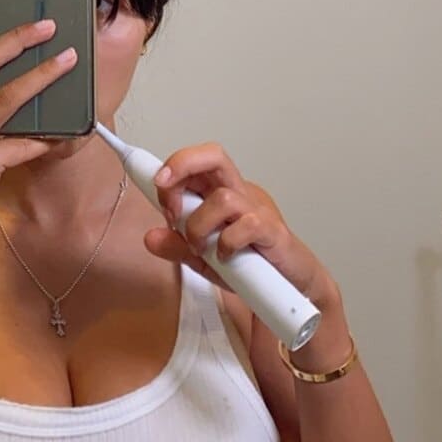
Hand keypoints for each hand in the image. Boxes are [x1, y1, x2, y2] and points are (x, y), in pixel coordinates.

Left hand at [145, 141, 332, 300]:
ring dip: (199, 226)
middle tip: (170, 202)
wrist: (291, 286)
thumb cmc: (250, 265)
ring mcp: (257, 210)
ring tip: (200, 247)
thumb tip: (150, 237)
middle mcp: (239, 194)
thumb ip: (177, 247)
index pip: (197, 163)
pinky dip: (228, 242)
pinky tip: (226, 257)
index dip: (172, 167)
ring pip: (223, 198)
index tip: (156, 188)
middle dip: (183, 166)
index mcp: (220, 193)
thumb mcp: (202, 259)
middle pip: (214, 156)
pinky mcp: (273, 232)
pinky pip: (248, 226)